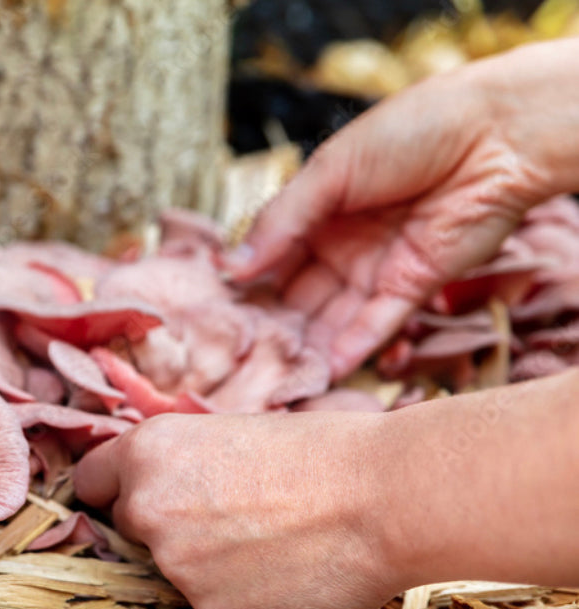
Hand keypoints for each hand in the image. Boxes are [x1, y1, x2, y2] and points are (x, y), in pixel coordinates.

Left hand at [74, 411, 405, 608]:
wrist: (387, 498)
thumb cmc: (324, 453)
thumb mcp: (232, 435)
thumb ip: (181, 467)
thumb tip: (163, 491)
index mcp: (147, 451)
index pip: (91, 483)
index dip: (118, 490)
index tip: (137, 498)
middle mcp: (146, 507)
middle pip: (130, 528)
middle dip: (165, 527)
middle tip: (231, 516)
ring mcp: (174, 565)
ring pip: (172, 570)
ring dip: (204, 564)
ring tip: (273, 541)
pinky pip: (211, 604)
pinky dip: (239, 596)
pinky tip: (284, 571)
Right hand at [227, 40, 578, 378]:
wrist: (496, 133)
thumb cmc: (413, 131)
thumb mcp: (330, 170)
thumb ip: (281, 222)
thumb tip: (229, 268)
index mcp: (319, 209)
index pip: (271, 256)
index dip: (245, 283)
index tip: (213, 313)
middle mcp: (344, 243)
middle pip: (296, 293)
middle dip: (269, 323)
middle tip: (235, 354)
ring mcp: (377, 268)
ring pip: (331, 316)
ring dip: (304, 344)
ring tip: (271, 374)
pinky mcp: (413, 287)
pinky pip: (374, 325)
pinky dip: (350, 349)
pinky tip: (321, 372)